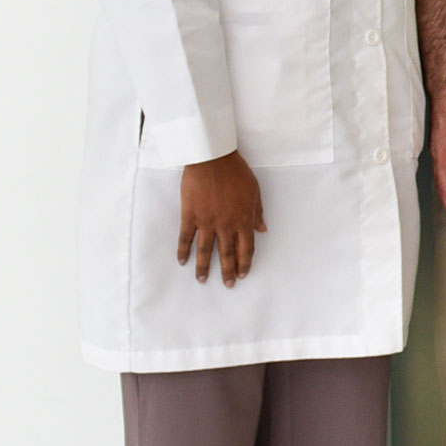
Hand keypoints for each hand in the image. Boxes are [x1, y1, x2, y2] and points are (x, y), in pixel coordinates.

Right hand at [177, 151, 265, 284]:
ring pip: (206, 251)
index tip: (243, 274)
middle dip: (228, 271)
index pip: (246, 248)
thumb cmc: (236, 172)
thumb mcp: (254, 191)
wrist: (212, 159)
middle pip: (227, 254)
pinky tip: (182, 261)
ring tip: (202, 280)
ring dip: (204, 268)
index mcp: (243, 220)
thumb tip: (263, 229)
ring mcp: (206, 222)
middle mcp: (226, 226)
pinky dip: (184, 251)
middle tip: (227, 285)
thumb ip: (258, 212)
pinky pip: (186, 238)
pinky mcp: (190, 216)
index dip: (245, 263)